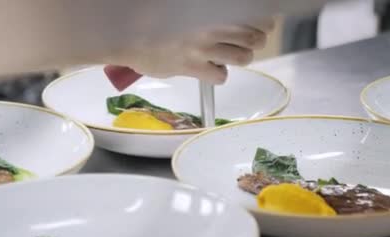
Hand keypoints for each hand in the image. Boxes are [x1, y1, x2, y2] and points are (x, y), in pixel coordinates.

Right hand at [108, 18, 275, 83]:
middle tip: (245, 41)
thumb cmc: (155, 16)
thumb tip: (231, 14)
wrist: (127, 33)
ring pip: (244, 57)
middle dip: (254, 40)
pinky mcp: (193, 66)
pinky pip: (221, 75)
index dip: (262, 21)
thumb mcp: (184, 4)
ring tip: (227, 55)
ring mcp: (203, 46)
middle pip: (256, 37)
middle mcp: (212, 23)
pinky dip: (218, 74)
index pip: (256, 14)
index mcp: (213, 7)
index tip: (259, 25)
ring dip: (240, 57)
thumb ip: (208, 9)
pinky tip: (208, 68)